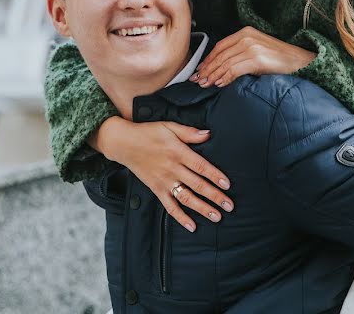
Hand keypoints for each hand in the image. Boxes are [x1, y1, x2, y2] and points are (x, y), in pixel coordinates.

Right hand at [92, 117, 233, 231]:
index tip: (227, 185)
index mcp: (178, 152)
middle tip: (229, 205)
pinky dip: (180, 217)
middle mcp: (172, 169)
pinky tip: (192, 226)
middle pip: (197, 185)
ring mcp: (164, 181)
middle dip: (215, 196)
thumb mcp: (169, 126)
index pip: (201, 166)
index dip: (215, 176)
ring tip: (217, 217)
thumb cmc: (148, 132)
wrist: (124, 143)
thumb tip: (209, 134)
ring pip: (186, 198)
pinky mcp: (156, 189)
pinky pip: (169, 206)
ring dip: (202, 208)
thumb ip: (189, 132)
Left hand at [190, 26, 315, 87]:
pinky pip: (234, 70)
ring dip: (213, 75)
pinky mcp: (257, 59)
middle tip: (197, 80)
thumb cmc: (280, 60)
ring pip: (225, 63)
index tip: (199, 70)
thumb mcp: (257, 51)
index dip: (208, 59)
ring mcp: (252, 47)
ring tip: (206, 84)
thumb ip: (240, 54)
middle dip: (207, 69)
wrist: (302, 62)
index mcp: (246, 32)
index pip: (220, 46)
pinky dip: (225, 78)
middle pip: (220, 54)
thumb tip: (220, 67)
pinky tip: (220, 84)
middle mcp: (247, 37)